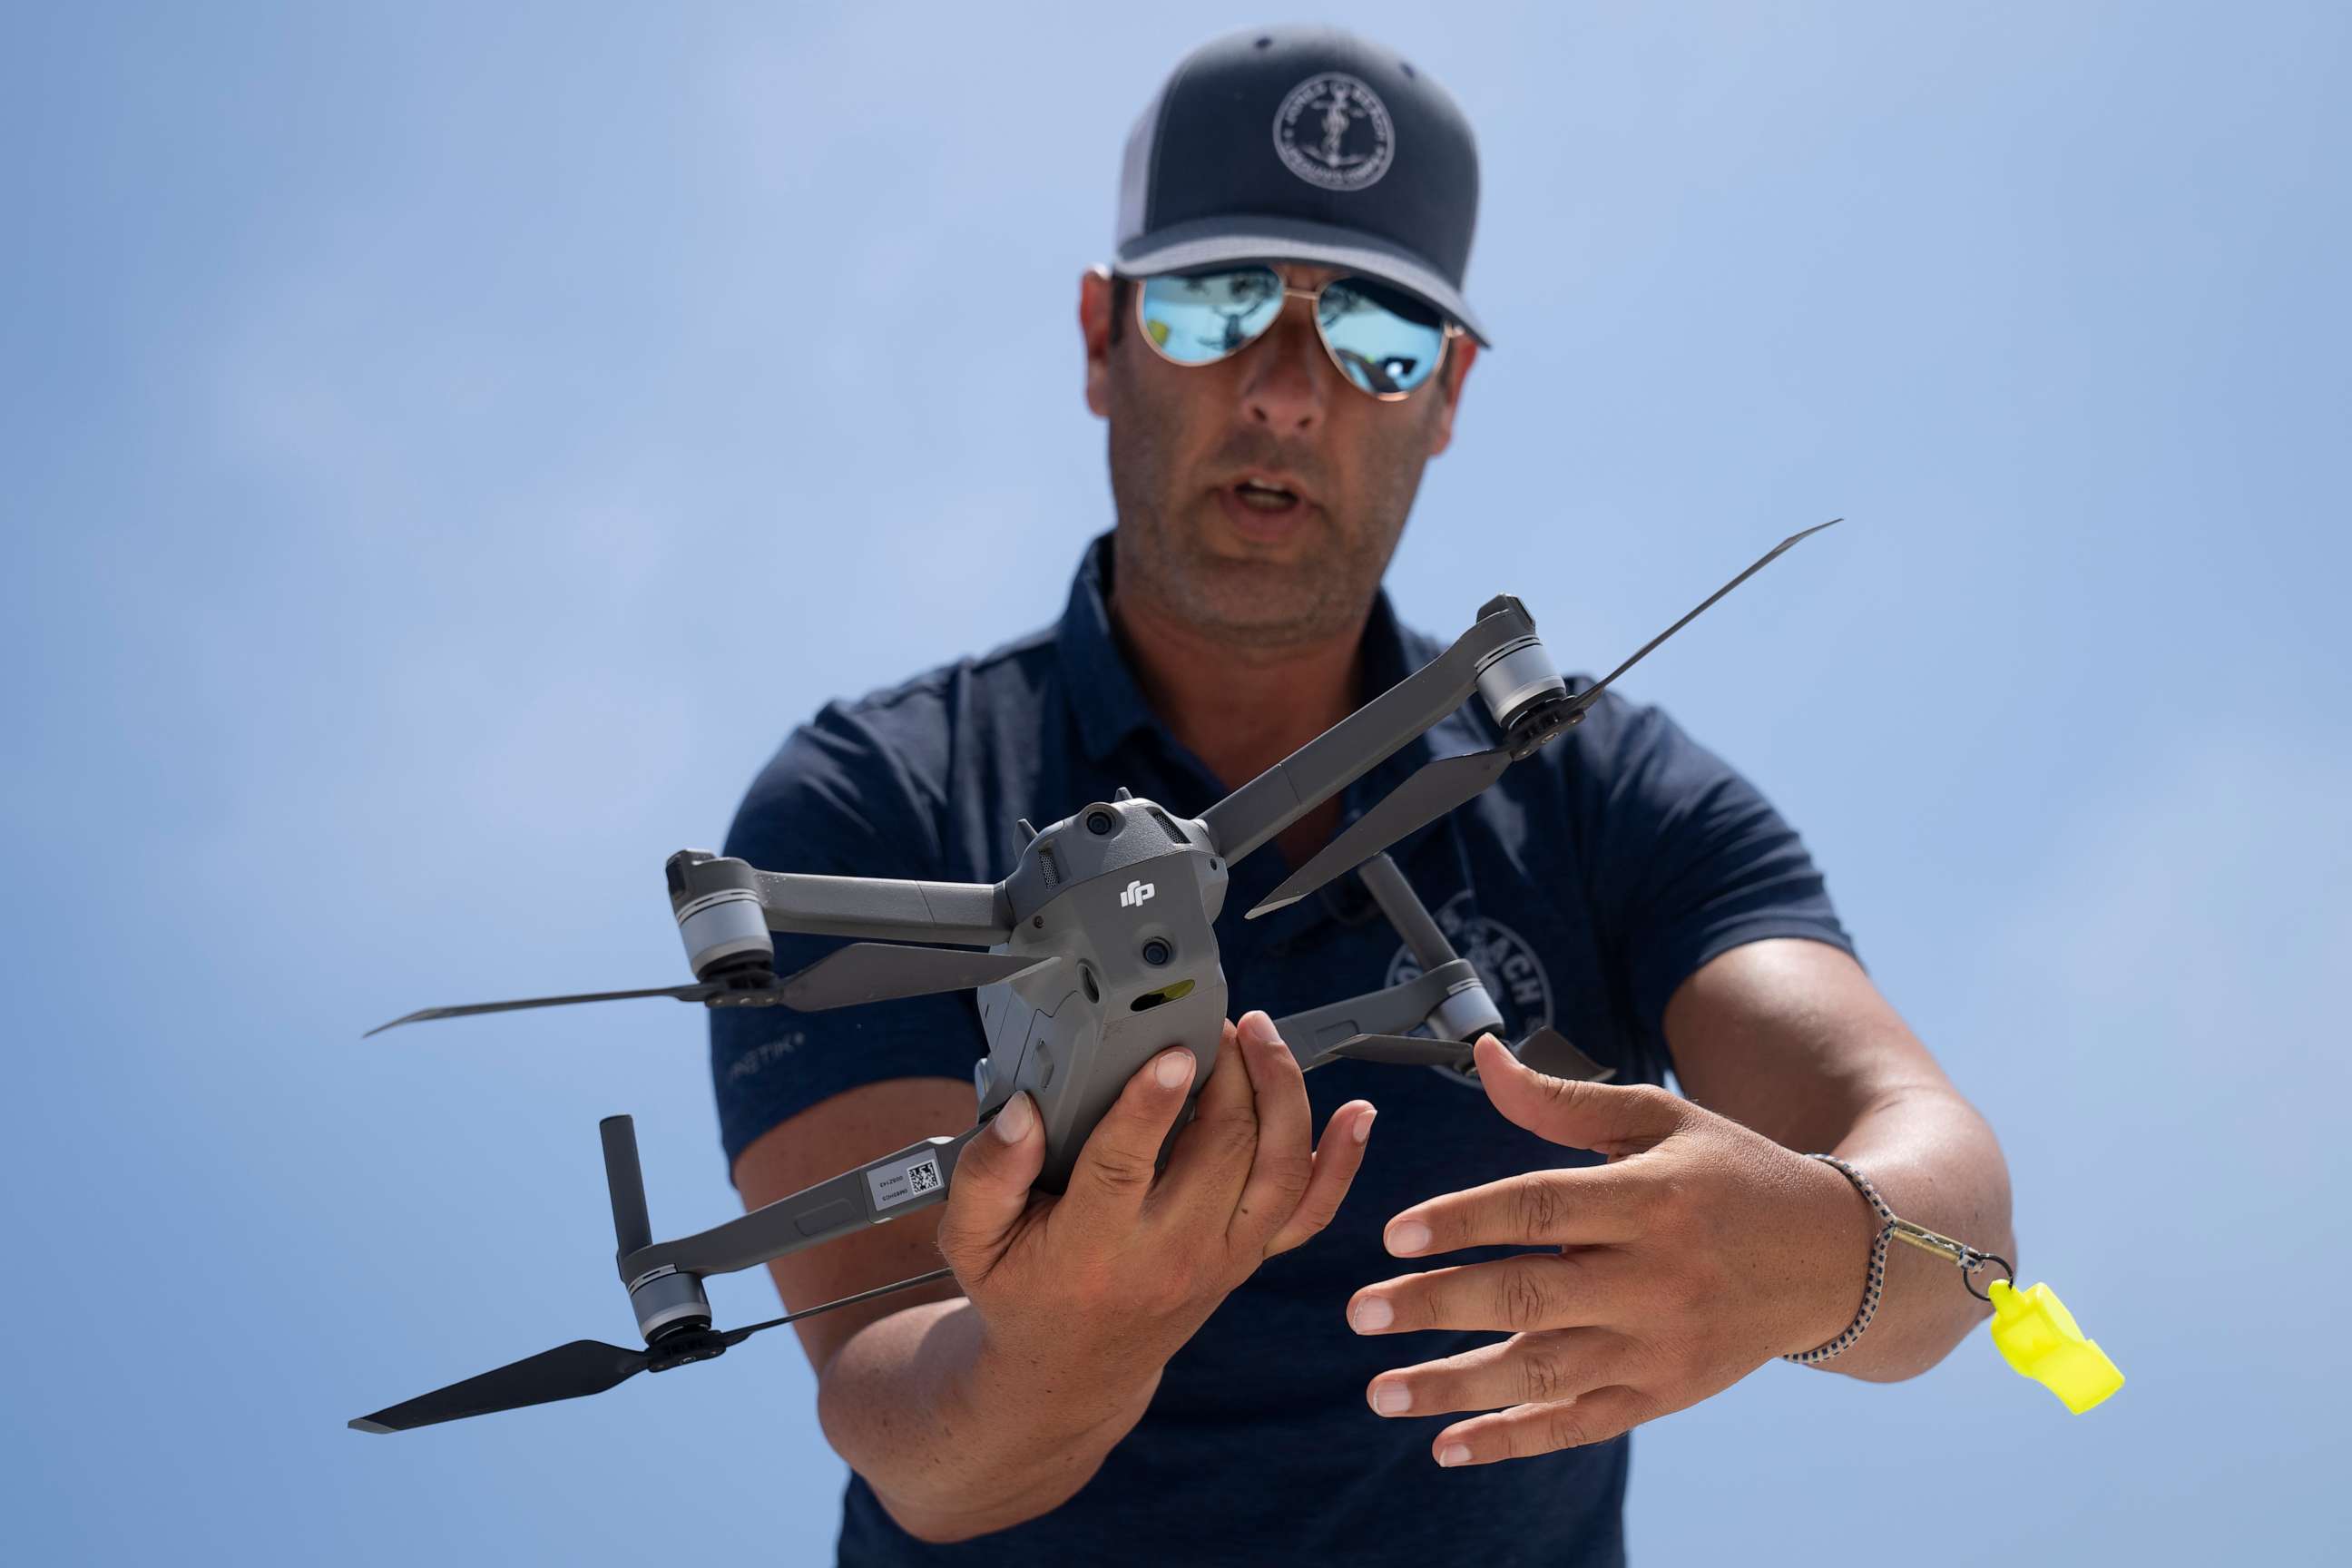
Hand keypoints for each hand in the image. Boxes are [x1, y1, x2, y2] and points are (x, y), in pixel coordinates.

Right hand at [938, 1010, 1375, 1404]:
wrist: (1072, 1373)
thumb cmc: (1021, 1291)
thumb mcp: (972, 1241)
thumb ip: (986, 1173)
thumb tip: (1023, 1112)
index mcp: (1092, 1246)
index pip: (1127, 1165)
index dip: (1151, 1104)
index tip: (1170, 1052)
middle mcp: (1169, 1253)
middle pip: (1221, 1152)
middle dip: (1229, 1073)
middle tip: (1211, 1021)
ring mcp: (1220, 1257)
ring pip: (1277, 1171)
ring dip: (1282, 1094)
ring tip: (1260, 1037)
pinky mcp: (1248, 1257)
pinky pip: (1310, 1212)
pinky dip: (1342, 1162)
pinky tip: (1356, 1113)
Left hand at [1348, 1035, 1875, 1466]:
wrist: (1833, 1258)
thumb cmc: (1731, 1175)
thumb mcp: (1660, 1119)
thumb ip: (1563, 1100)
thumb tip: (1482, 1057)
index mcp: (1650, 1198)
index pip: (1541, 1210)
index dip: (1464, 1220)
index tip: (1394, 1235)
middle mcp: (1654, 1277)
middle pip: (1530, 1295)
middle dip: (1437, 1306)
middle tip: (1360, 1312)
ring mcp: (1660, 1344)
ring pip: (1543, 1372)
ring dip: (1454, 1386)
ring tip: (1379, 1391)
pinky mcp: (1665, 1393)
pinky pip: (1579, 1424)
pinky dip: (1512, 1439)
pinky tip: (1446, 1446)